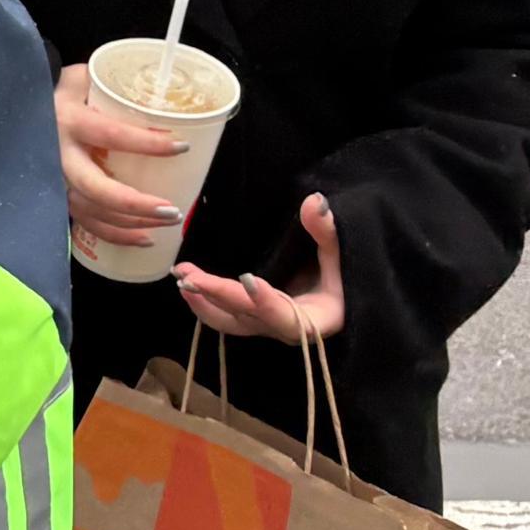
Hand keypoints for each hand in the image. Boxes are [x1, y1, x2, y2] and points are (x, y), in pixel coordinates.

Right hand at [55, 62, 193, 256]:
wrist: (14, 112)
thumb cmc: (55, 95)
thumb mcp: (77, 79)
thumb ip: (110, 83)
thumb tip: (154, 86)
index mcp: (69, 122)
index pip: (112, 135)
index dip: (147, 143)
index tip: (181, 146)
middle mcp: (60, 156)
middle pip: (99, 189)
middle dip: (137, 203)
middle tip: (171, 208)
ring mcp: (56, 181)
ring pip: (94, 212)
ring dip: (132, 223)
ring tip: (167, 220)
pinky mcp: (58, 197)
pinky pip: (87, 223)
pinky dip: (115, 235)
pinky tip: (143, 238)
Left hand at [175, 193, 346, 344]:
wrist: (343, 293)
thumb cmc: (347, 275)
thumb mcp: (342, 254)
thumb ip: (327, 231)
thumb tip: (314, 201)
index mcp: (317, 319)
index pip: (289, 318)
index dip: (267, 303)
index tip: (248, 280)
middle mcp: (288, 328)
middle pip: (250, 317)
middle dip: (220, 295)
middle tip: (190, 274)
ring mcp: (269, 326)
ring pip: (232, 322)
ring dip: (204, 302)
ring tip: (182, 279)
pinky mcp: (256, 320)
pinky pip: (228, 319)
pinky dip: (206, 305)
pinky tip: (188, 287)